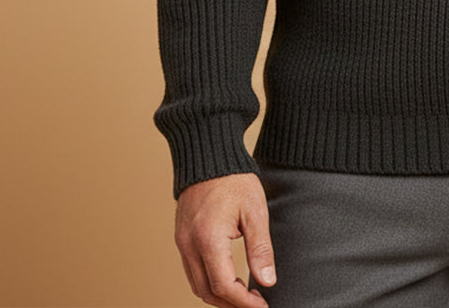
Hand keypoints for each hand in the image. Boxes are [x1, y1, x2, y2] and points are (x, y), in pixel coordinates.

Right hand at [174, 173, 275, 307]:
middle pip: (206, 292)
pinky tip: (227, 279)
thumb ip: (260, 249)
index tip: (262, 305)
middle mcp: (189, 245)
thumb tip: (267, 282)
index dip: (243, 302)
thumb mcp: (255, 212)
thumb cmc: (234, 180)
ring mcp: (181, 242)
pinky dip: (208, 282)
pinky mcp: (181, 238)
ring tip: (243, 296)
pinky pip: (191, 271)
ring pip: (196, 285)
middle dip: (231, 304)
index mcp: (208, 239)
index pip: (223, 286)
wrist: (209, 156)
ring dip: (218, 296)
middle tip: (255, 304)